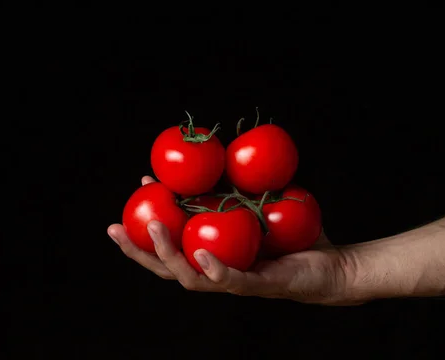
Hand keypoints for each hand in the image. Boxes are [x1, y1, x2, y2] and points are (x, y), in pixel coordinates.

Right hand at [108, 176, 358, 304]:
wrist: (332, 265)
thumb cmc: (292, 238)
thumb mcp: (257, 206)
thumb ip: (235, 190)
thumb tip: (219, 157)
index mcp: (210, 256)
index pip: (169, 245)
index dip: (145, 224)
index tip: (136, 192)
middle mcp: (215, 273)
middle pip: (165, 268)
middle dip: (136, 249)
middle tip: (113, 227)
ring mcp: (234, 283)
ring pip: (189, 276)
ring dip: (167, 254)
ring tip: (151, 228)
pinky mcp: (257, 286)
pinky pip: (230, 280)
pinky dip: (214, 269)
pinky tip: (201, 253)